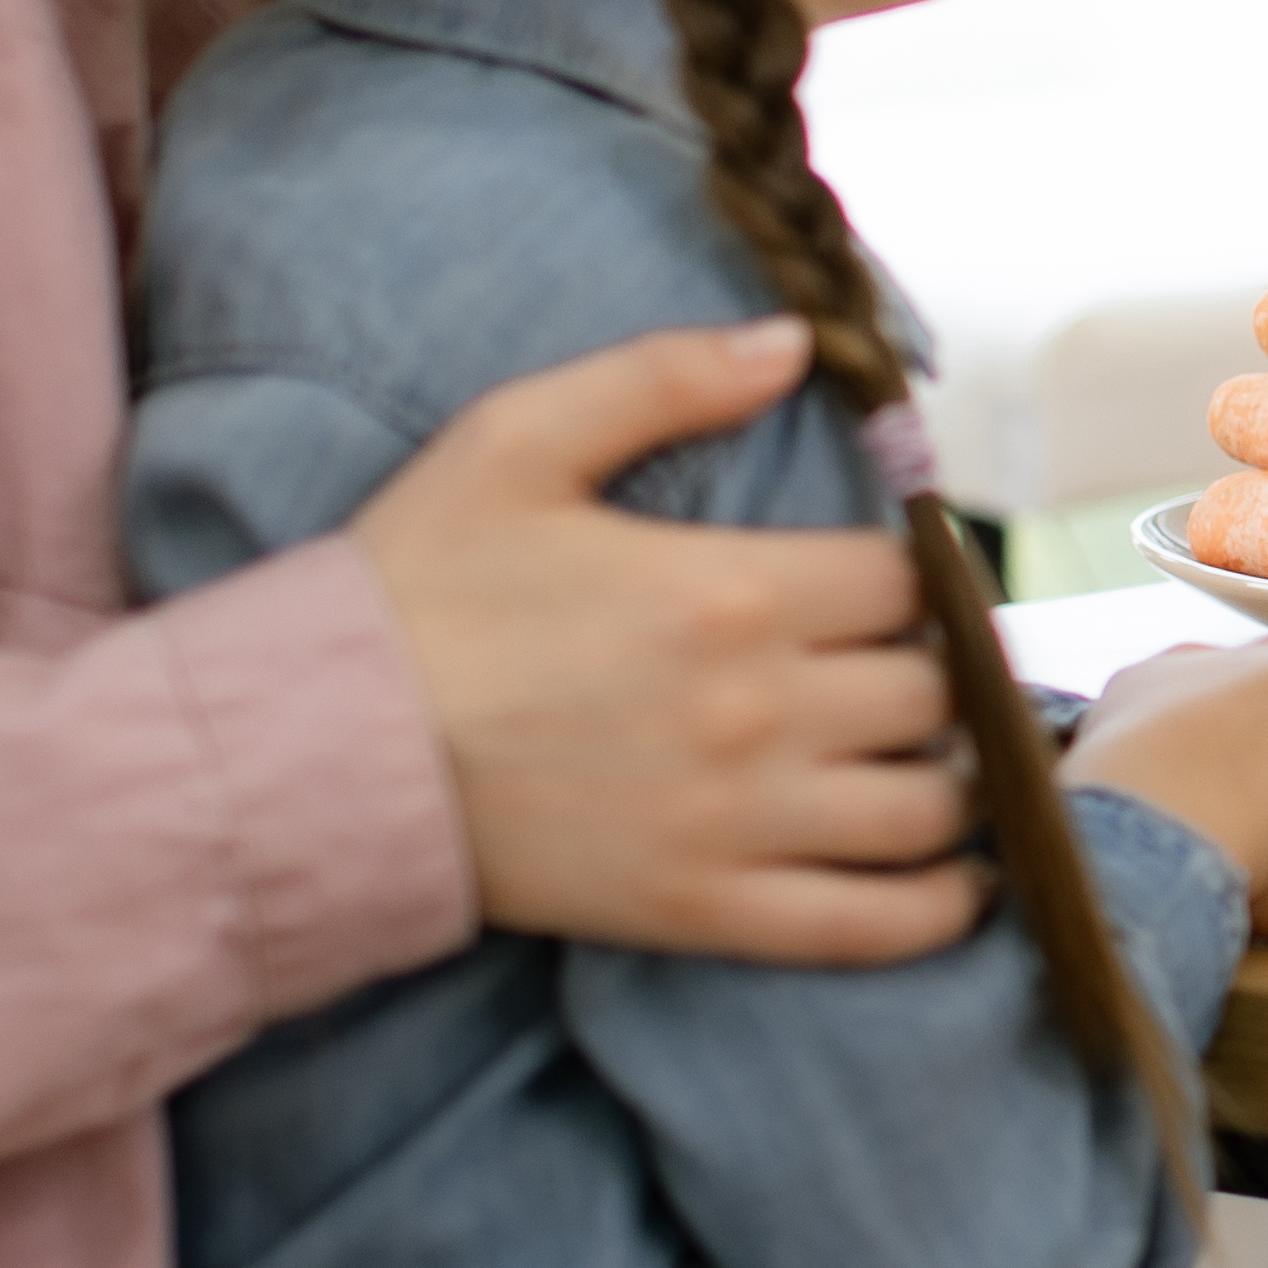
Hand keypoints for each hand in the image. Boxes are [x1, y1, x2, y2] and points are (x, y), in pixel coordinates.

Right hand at [352, 319, 988, 963]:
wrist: (314, 750)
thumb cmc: (413, 589)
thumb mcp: (517, 439)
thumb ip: (663, 378)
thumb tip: (795, 341)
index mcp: (732, 589)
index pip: (906, 584)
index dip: (917, 581)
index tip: (887, 588)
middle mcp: (758, 709)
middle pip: (932, 696)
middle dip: (934, 679)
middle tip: (904, 674)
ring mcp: (736, 821)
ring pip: (925, 810)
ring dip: (952, 787)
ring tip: (930, 767)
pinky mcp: (701, 910)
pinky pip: (868, 926)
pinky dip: (934, 910)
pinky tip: (953, 884)